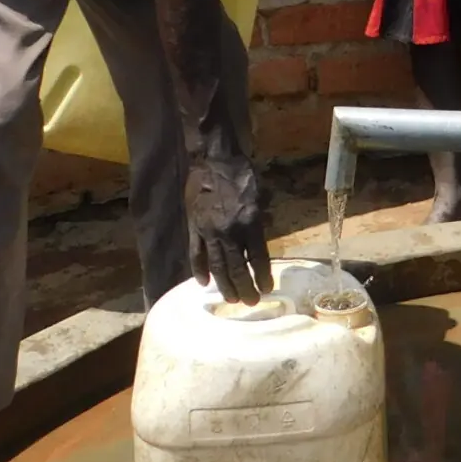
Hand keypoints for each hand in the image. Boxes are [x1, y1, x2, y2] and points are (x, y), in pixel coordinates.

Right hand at [185, 144, 273, 301]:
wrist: (213, 159)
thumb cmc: (241, 174)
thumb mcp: (260, 196)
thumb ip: (259, 221)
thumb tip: (259, 241)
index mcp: (250, 223)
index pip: (259, 257)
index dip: (263, 276)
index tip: (267, 289)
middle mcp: (230, 232)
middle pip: (238, 267)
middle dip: (245, 287)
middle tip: (250, 302)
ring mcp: (209, 231)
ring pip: (217, 266)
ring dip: (225, 285)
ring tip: (232, 299)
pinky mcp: (194, 227)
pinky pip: (196, 254)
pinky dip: (199, 270)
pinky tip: (204, 283)